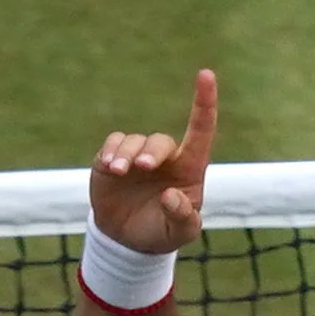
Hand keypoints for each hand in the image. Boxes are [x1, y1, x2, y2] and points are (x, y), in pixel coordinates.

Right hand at [90, 69, 217, 253]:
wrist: (127, 240)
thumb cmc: (161, 232)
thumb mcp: (180, 233)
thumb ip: (183, 217)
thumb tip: (172, 195)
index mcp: (189, 168)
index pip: (201, 131)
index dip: (204, 103)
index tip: (206, 75)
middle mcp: (165, 157)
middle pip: (160, 142)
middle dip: (150, 151)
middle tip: (142, 167)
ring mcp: (137, 157)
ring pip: (133, 142)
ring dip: (125, 154)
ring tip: (118, 172)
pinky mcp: (112, 161)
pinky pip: (112, 144)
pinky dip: (109, 151)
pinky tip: (108, 166)